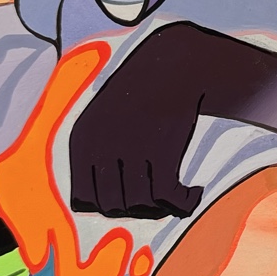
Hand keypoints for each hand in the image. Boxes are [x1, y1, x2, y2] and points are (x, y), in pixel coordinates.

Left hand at [68, 24, 220, 218]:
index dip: (107, 206)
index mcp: (82, 140)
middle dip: (136, 210)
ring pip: (141, 205)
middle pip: (112, 207)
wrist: (176, 64)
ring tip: (179, 197)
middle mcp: (100, 146)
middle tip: (158, 201)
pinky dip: (184, 202)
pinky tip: (194, 192)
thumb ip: (99, 160)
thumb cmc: (142, 98)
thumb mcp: (105, 122)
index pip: (83, 200)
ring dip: (163, 209)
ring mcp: (131, 148)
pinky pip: (168, 197)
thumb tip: (111, 208)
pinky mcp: (162, 150)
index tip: (131, 199)